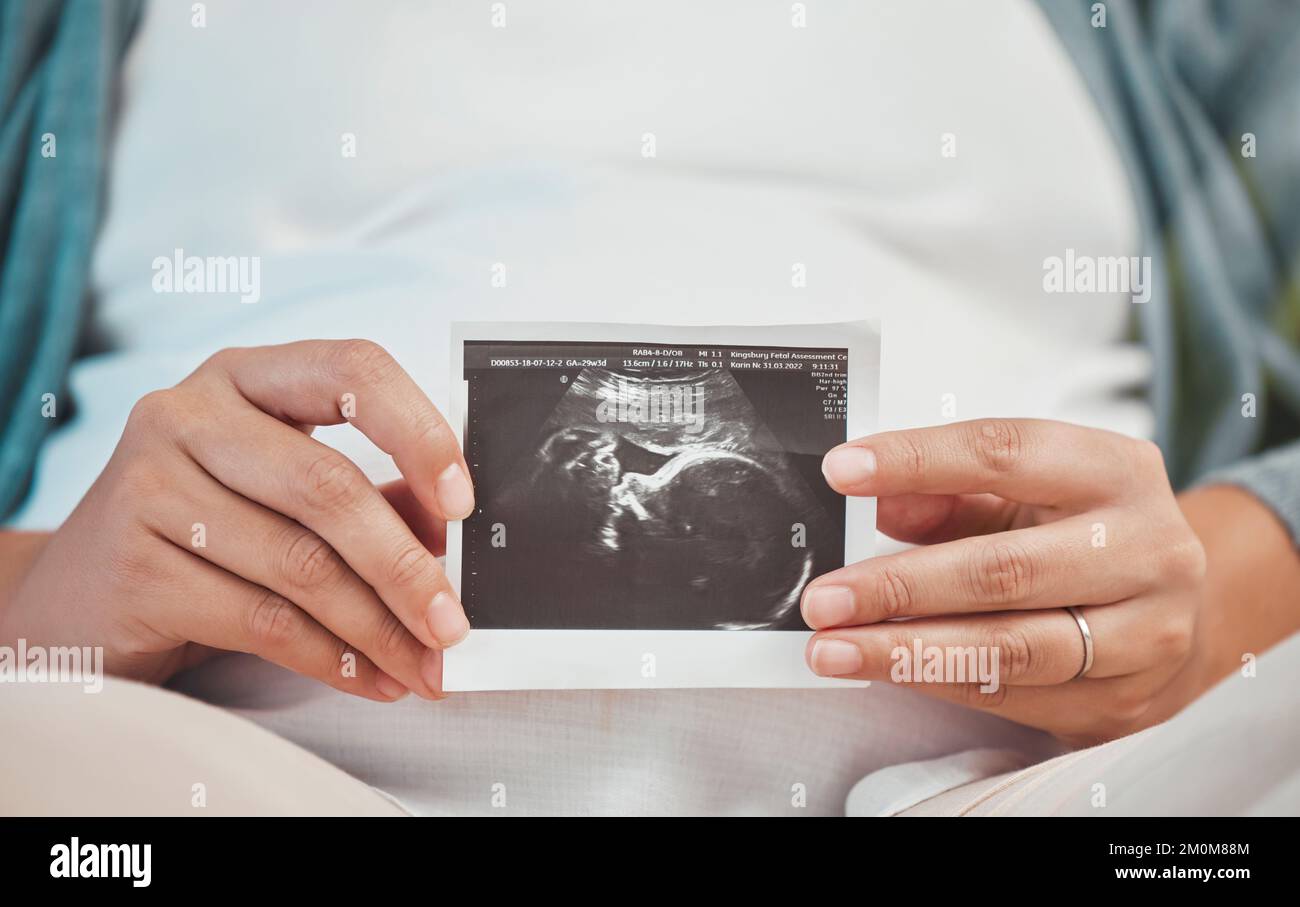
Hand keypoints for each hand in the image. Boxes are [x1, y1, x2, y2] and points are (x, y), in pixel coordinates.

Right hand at [2, 340, 472, 701]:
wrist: (82, 595)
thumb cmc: (205, 532)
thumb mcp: (284, 493)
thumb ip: (372, 495)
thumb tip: (452, 537)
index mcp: (248, 376)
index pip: (352, 369)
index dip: (418, 433)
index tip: (463, 502)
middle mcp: (192, 414)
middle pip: (329, 486)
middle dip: (407, 568)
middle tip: (453, 624)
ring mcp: (152, 484)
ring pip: (302, 564)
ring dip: (378, 628)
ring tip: (422, 666)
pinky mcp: (136, 563)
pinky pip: (262, 619)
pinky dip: (330, 658)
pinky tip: (368, 678)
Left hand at [803, 419, 1212, 745]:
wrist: (1177, 613)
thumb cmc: (1082, 537)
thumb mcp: (1023, 496)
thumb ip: (949, 496)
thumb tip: (875, 501)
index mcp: (1115, 470)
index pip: (1005, 453)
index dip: (918, 460)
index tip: (841, 472)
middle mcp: (1146, 548)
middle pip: (1004, 568)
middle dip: (900, 585)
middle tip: (823, 598)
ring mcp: (1146, 632)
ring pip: (1010, 646)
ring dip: (907, 650)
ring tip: (833, 649)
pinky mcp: (1125, 700)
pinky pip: (1014, 695)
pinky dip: (939, 683)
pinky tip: (885, 671)